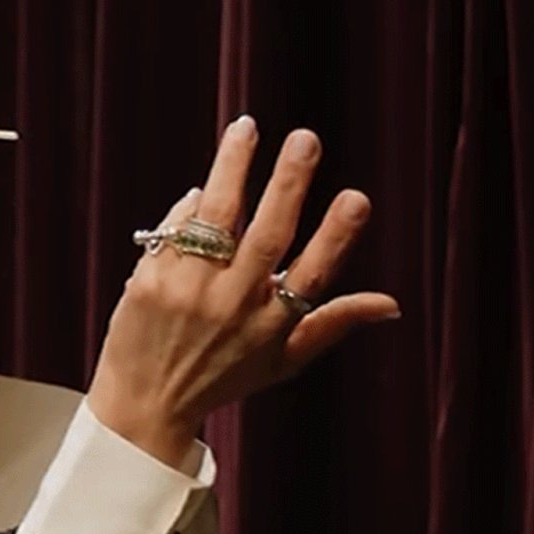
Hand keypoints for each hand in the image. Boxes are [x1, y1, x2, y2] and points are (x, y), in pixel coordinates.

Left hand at [86, 116, 400, 466]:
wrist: (142, 405)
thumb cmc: (219, 378)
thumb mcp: (281, 362)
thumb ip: (331, 325)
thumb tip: (391, 303)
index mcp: (270, 326)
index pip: (311, 277)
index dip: (336, 238)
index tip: (357, 198)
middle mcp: (232, 307)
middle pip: (266, 237)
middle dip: (288, 185)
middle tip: (306, 138)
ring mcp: (188, 293)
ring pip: (215, 219)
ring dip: (233, 168)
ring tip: (248, 128)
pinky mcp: (150, 282)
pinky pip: (176, 230)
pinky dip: (191, 207)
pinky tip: (205, 190)